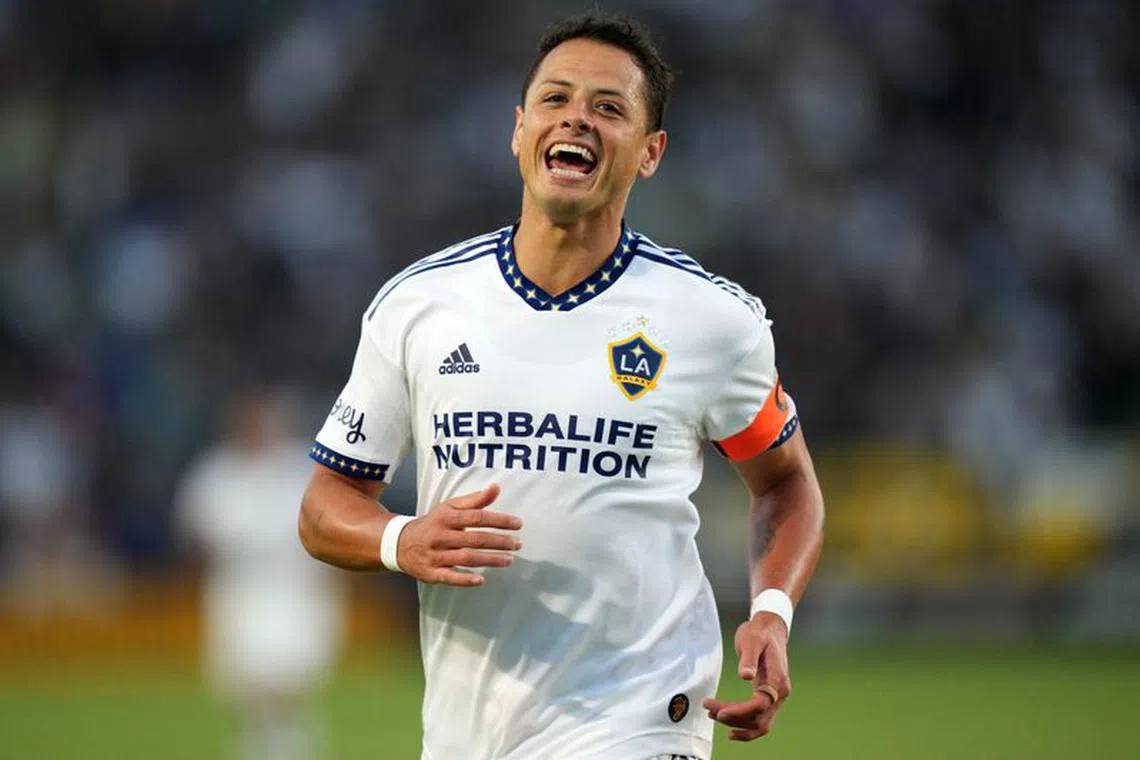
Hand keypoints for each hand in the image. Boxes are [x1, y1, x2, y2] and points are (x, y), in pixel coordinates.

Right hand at [396, 484, 521, 586]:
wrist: (400, 543)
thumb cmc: (433, 523)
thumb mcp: (450, 508)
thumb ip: (475, 500)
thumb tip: (496, 488)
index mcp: (446, 517)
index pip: (477, 517)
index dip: (499, 520)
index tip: (518, 524)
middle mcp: (440, 536)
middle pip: (475, 539)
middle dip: (499, 542)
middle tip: (518, 544)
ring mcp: (435, 556)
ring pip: (466, 558)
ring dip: (490, 560)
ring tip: (509, 560)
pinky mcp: (431, 573)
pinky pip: (450, 577)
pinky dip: (465, 580)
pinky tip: (481, 580)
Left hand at [702, 612, 790, 740]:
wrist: (770, 628)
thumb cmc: (759, 632)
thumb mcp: (752, 640)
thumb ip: (749, 659)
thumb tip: (744, 676)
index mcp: (777, 679)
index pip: (760, 704)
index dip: (740, 712)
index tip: (720, 712)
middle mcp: (780, 692)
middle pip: (758, 717)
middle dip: (733, 717)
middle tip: (708, 709)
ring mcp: (776, 697)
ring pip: (759, 723)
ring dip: (736, 723)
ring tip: (712, 714)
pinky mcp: (769, 697)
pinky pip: (760, 719)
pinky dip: (746, 727)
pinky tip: (730, 730)